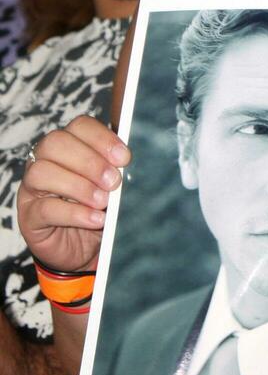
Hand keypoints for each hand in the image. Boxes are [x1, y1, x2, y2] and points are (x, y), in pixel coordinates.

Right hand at [17, 116, 129, 274]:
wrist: (84, 248)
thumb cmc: (101, 208)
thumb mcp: (113, 187)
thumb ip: (118, 170)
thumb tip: (132, 163)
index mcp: (70, 146)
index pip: (79, 126)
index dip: (102, 138)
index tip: (125, 158)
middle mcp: (45, 161)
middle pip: (55, 143)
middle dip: (90, 161)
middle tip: (114, 182)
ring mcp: (32, 188)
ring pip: (42, 172)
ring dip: (79, 186)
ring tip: (103, 202)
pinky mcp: (28, 216)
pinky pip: (44, 208)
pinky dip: (74, 213)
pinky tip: (96, 219)